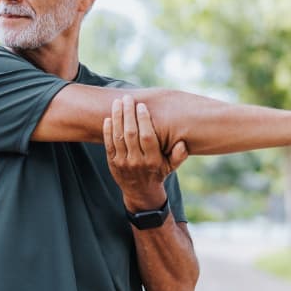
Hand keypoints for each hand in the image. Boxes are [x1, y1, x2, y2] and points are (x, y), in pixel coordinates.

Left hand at [103, 95, 188, 211]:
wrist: (141, 192)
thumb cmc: (158, 173)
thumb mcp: (171, 166)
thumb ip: (178, 155)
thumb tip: (183, 144)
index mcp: (153, 160)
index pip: (147, 137)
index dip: (143, 120)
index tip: (141, 105)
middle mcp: (137, 161)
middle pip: (131, 134)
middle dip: (128, 113)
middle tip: (127, 98)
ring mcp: (123, 162)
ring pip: (118, 137)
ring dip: (117, 118)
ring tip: (117, 102)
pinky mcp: (113, 162)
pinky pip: (108, 144)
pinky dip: (107, 131)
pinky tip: (108, 118)